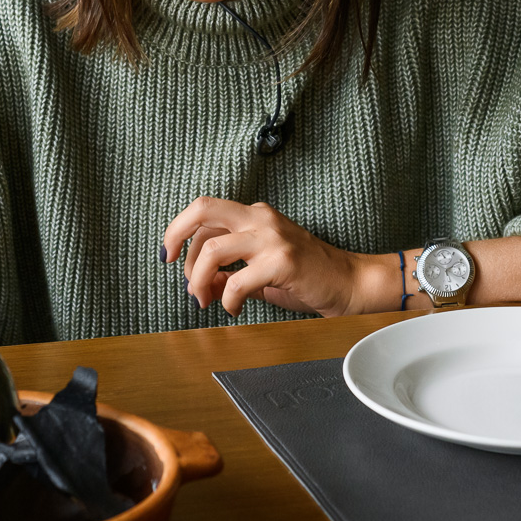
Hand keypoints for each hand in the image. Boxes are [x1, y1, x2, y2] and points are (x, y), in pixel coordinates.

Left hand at [162, 197, 370, 316]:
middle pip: (202, 210)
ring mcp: (272, 238)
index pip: (204, 212)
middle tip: (172, 268)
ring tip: (204, 300)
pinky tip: (233, 310)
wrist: (350, 283)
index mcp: (255, 214)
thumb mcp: (262, 270)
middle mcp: (261, 218)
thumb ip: (229, 273)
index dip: (180, 234)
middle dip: (176, 237)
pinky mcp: (282, 262)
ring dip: (198, 280)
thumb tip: (199, 284)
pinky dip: (226, 300)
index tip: (170, 258)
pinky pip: (236, 282)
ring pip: (212, 250)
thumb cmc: (308, 276)